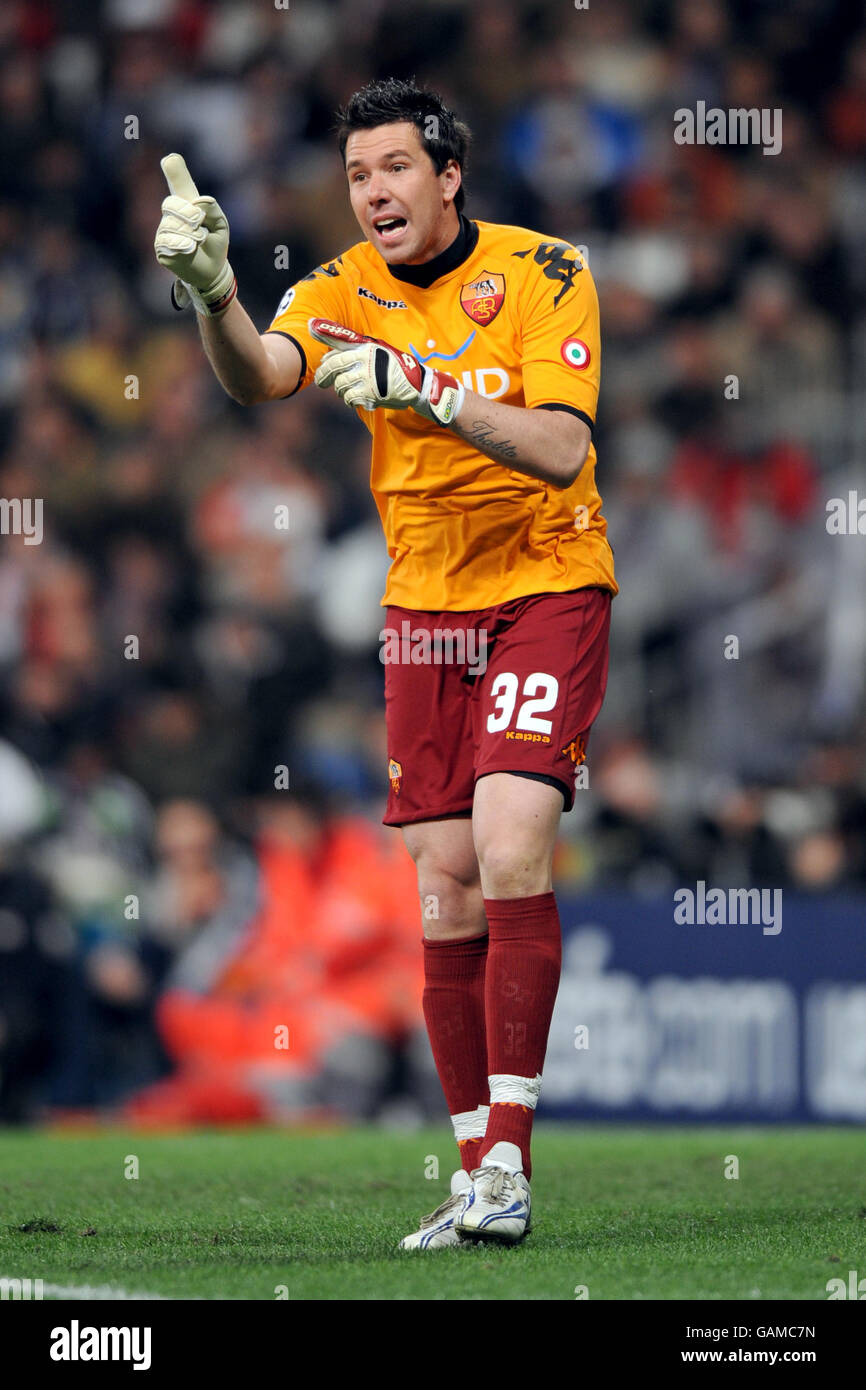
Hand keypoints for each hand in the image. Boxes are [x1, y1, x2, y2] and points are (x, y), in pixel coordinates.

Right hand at [154, 154, 236, 314]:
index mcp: (187, 204)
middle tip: (199, 223)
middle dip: (187, 213)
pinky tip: (190, 248)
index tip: (170, 159)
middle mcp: (172, 215)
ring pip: (170, 224)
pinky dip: (181, 243)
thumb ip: (212, 209)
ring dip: (189, 233)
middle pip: (171, 203)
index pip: (178, 184)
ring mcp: (164, 231)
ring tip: (199, 241)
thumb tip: (197, 202)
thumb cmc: (215, 244)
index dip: (174, 172)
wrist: (212, 272)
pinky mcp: (161, 249)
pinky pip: (167, 241)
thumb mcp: (220, 224)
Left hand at [309, 318, 464, 425]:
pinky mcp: (370, 394)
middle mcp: (365, 360)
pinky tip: (356, 398)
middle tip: (320, 383)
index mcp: (365, 348)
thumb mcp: (374, 350)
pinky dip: (350, 400)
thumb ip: (350, 346)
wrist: (415, 384)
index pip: (337, 347)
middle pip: (333, 368)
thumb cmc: (392, 365)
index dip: (326, 356)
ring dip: (340, 391)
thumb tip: (321, 344)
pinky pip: (350, 398)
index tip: (320, 358)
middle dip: (323, 376)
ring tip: (346, 391)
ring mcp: (367, 378)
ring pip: (340, 386)